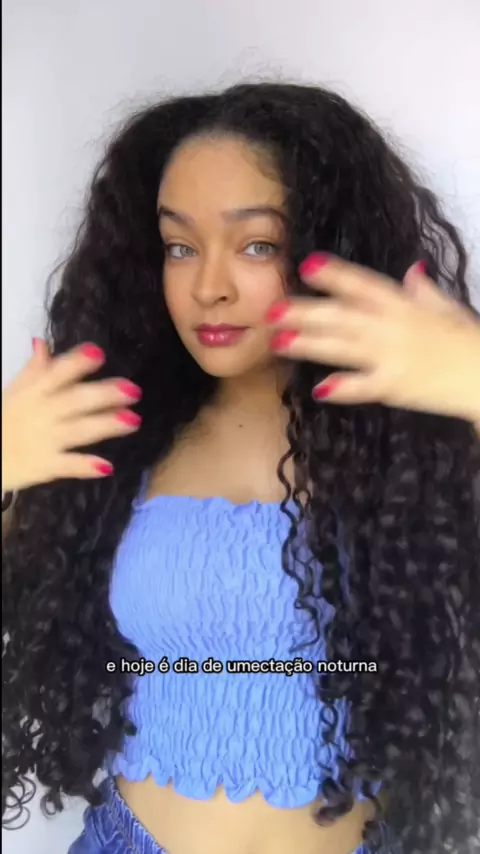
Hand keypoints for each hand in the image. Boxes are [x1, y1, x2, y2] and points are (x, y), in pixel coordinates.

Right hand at [2, 339, 142, 492]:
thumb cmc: (4, 421)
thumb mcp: (14, 392)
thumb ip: (33, 370)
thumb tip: (41, 342)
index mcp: (34, 392)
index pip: (57, 373)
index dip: (76, 363)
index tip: (98, 353)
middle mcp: (42, 413)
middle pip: (76, 401)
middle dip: (104, 395)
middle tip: (133, 390)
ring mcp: (45, 440)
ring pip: (79, 430)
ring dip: (106, 424)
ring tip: (133, 420)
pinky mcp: (46, 466)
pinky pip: (68, 465)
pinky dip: (85, 466)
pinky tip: (106, 466)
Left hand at [265, 253, 479, 424]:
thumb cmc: (469, 341)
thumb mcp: (448, 308)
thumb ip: (424, 290)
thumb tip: (412, 270)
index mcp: (403, 304)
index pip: (363, 284)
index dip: (335, 275)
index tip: (306, 265)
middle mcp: (393, 327)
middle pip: (342, 316)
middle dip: (306, 312)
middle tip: (272, 310)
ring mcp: (392, 357)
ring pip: (343, 348)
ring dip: (310, 344)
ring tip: (280, 341)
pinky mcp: (395, 387)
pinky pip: (363, 387)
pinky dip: (343, 388)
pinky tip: (319, 389)